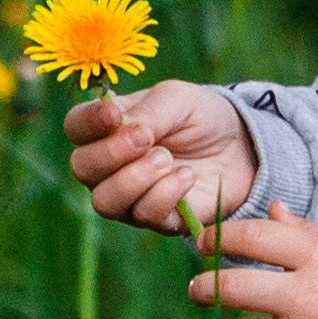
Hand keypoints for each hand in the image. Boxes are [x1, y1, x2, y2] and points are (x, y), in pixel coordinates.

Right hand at [64, 79, 258, 233]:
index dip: (88, 122)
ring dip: (135, 179)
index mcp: (107, 128)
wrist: (241, 147)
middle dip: (111, 153)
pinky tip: (186, 175)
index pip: (76, 127)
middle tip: (146, 139)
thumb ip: (148, 112)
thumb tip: (123, 126)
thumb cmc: (200, 117)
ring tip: (166, 159)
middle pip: (82, 168)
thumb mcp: (177, 100)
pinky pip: (145, 215)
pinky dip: (165, 194)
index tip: (114, 114)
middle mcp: (110, 166)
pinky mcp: (158, 218)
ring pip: (105, 201)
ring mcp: (130, 196)